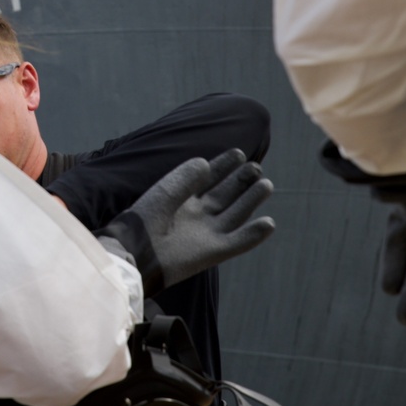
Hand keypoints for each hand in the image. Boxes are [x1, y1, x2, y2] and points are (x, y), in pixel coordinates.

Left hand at [103, 149, 273, 294]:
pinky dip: (253, 235)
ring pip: (236, 214)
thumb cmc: (144, 221)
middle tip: (256, 168)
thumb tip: (206, 162)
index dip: (224, 166)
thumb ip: (185, 178)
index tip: (238, 153)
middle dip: (241, 180)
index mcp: (183, 199)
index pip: (209, 179)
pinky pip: (237, 242)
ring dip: (251, 200)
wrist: (136, 253)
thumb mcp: (164, 193)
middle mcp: (198, 215)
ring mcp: (207, 233)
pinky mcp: (212, 253)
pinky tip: (269, 223)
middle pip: (226, 195)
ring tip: (266, 184)